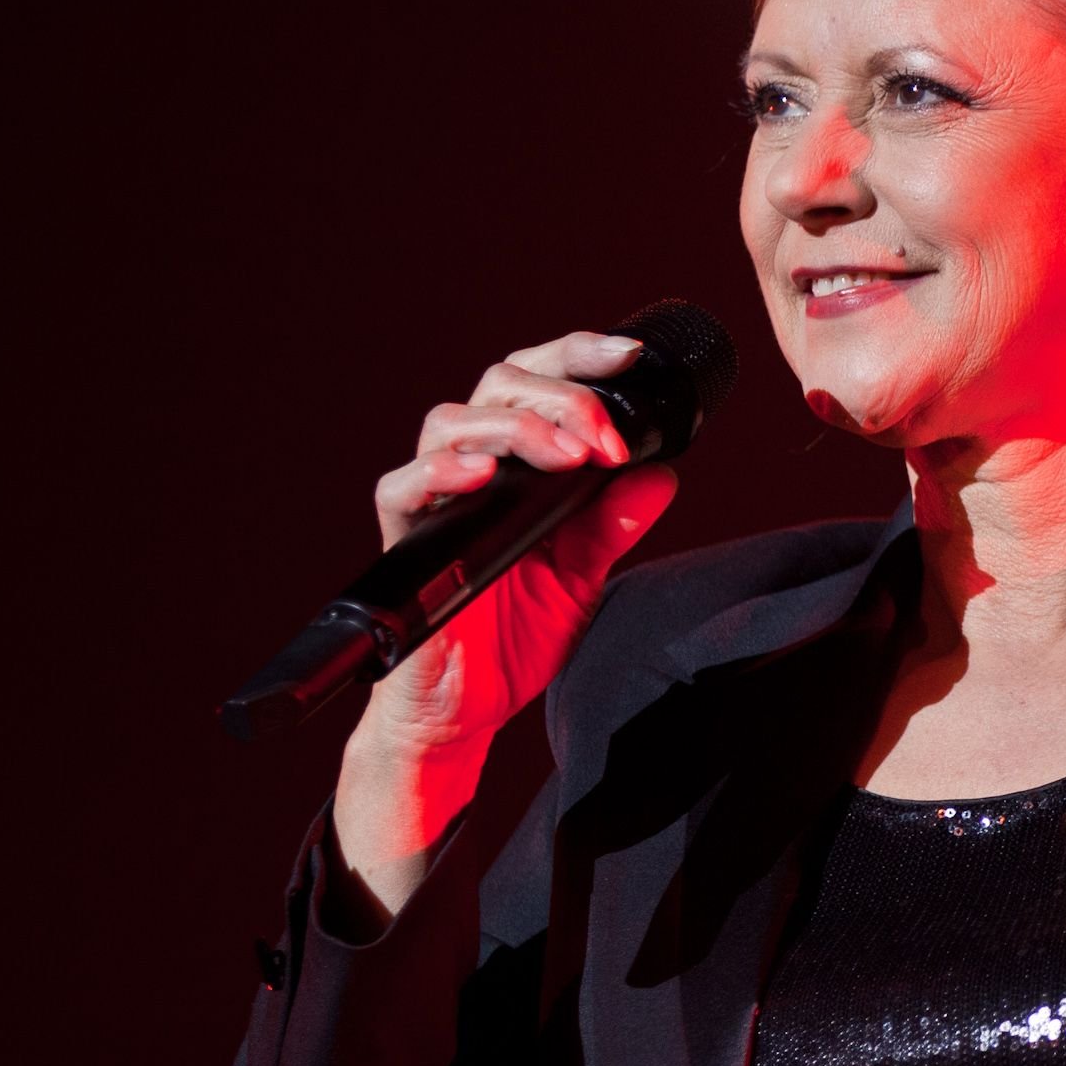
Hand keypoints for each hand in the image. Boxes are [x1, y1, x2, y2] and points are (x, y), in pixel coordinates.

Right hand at [332, 331, 679, 913]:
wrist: (467, 709)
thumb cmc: (514, 635)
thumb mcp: (582, 576)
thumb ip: (613, 525)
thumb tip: (662, 476)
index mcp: (519, 464)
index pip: (541, 382)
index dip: (579, 357)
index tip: (629, 357)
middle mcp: (474, 468)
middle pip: (499, 384)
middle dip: (560, 396)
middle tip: (605, 438)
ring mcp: (436, 500)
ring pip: (452, 422)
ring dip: (515, 428)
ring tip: (567, 456)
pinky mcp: (405, 541)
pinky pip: (403, 488)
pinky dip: (440, 472)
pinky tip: (481, 476)